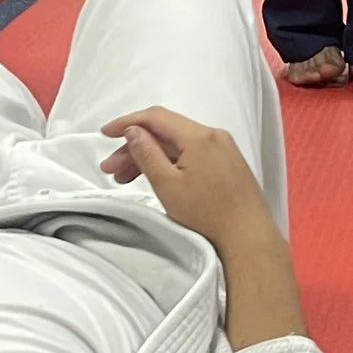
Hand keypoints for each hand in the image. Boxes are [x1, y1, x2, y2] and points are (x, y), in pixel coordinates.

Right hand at [99, 107, 273, 250]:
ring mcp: (222, 148)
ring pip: (177, 144)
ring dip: (150, 156)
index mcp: (200, 136)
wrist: (248, 236)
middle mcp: (213, 135)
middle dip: (134, 146)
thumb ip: (147, 154)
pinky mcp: (226, 162)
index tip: (104, 133)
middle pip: (165, 132)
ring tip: (123, 178)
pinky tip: (153, 176)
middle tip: (109, 168)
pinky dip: (169, 162)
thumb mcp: (168, 185)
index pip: (156, 117)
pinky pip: (191, 154)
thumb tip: (133, 130)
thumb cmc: (207, 214)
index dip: (127, 122)